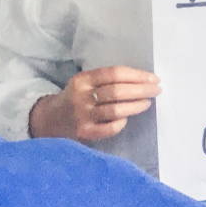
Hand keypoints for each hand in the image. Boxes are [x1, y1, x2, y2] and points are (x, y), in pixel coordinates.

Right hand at [30, 66, 160, 141]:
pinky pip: (110, 128)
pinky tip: (126, 119)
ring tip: (146, 103)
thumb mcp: (85, 83)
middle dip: (142, 90)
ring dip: (136, 106)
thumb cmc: (77, 98)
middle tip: (156, 91)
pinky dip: (121, 123)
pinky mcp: (83, 132)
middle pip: (118, 91)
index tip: (154, 79)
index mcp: (82, 80)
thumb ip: (107, 80)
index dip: (138, 75)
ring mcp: (81, 116)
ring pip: (116, 110)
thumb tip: (144, 80)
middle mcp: (80, 96)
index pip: (115, 73)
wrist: (49, 120)